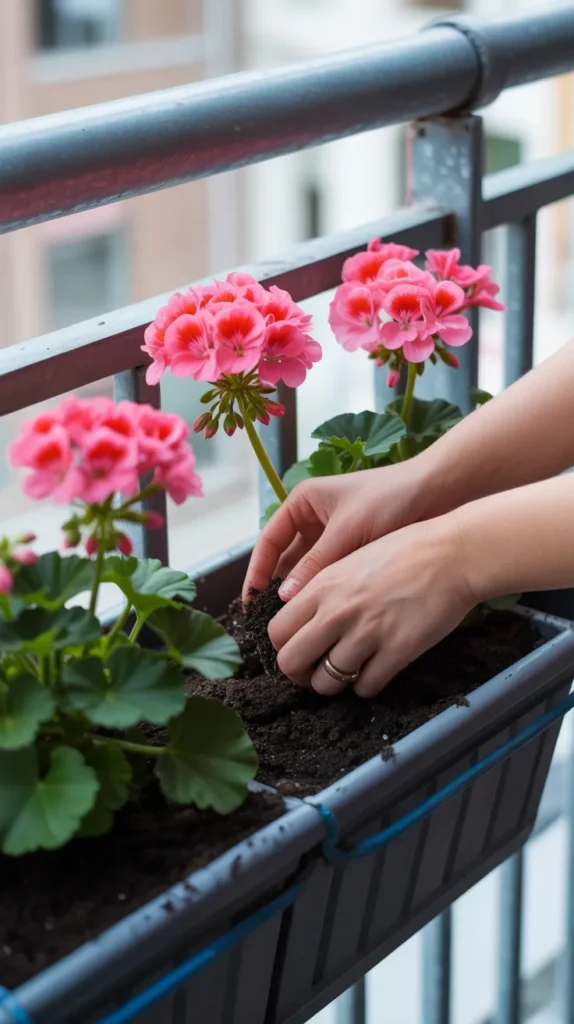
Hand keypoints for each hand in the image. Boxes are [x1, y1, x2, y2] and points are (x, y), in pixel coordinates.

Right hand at [243, 458, 430, 604]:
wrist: (437, 492)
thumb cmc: (390, 498)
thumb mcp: (348, 530)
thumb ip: (317, 563)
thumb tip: (285, 599)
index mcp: (303, 503)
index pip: (269, 541)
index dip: (257, 571)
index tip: (252, 600)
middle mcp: (313, 519)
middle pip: (284, 559)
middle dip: (276, 587)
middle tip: (269, 622)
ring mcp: (332, 536)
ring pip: (306, 571)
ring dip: (299, 593)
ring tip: (292, 624)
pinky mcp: (352, 551)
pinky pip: (329, 575)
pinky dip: (322, 593)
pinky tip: (319, 615)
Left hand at [267, 515, 475, 696]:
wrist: (452, 554)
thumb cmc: (406, 550)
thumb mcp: (352, 559)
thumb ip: (325, 589)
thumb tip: (306, 619)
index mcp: (323, 586)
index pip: (277, 631)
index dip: (283, 647)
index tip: (298, 650)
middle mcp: (337, 611)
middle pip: (291, 662)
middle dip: (299, 674)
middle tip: (314, 672)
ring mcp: (366, 633)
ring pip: (326, 682)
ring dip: (333, 685)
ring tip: (348, 673)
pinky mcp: (396, 651)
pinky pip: (366, 687)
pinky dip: (367, 686)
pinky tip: (375, 672)